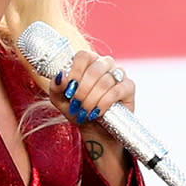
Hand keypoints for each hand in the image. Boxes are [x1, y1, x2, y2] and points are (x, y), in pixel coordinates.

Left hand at [51, 50, 134, 185]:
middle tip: (76, 104)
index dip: (75, 71)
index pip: (83, 56)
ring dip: (92, 100)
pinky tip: (97, 112)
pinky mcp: (129, 87)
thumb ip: (56, 87)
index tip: (69, 89)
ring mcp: (119, 74)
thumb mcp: (61, 101)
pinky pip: (116, 91)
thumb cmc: (78, 110)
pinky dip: (104, 103)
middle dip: (82, 90)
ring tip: (85, 112)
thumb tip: (61, 76)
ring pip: (105, 82)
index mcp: (89, 62)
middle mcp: (105, 64)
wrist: (95, 130)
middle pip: (94, 69)